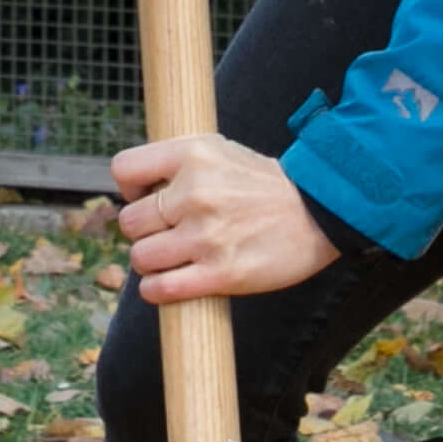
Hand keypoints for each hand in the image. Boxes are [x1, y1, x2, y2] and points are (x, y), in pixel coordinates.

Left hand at [111, 132, 333, 303]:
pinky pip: (160, 289)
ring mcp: (207, 235)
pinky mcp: (221, 273)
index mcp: (192, 155)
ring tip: (172, 259)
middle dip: (144, 230)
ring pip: (140, 257)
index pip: (124, 169)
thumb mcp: (218, 151)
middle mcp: (195, 192)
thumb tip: (134, 191)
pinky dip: (156, 290)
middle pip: (129, 221)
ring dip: (151, 263)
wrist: (318, 210)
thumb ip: (175, 162)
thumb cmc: (263, 184)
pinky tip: (168, 284)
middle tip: (168, 232)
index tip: (146, 198)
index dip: (129, 189)